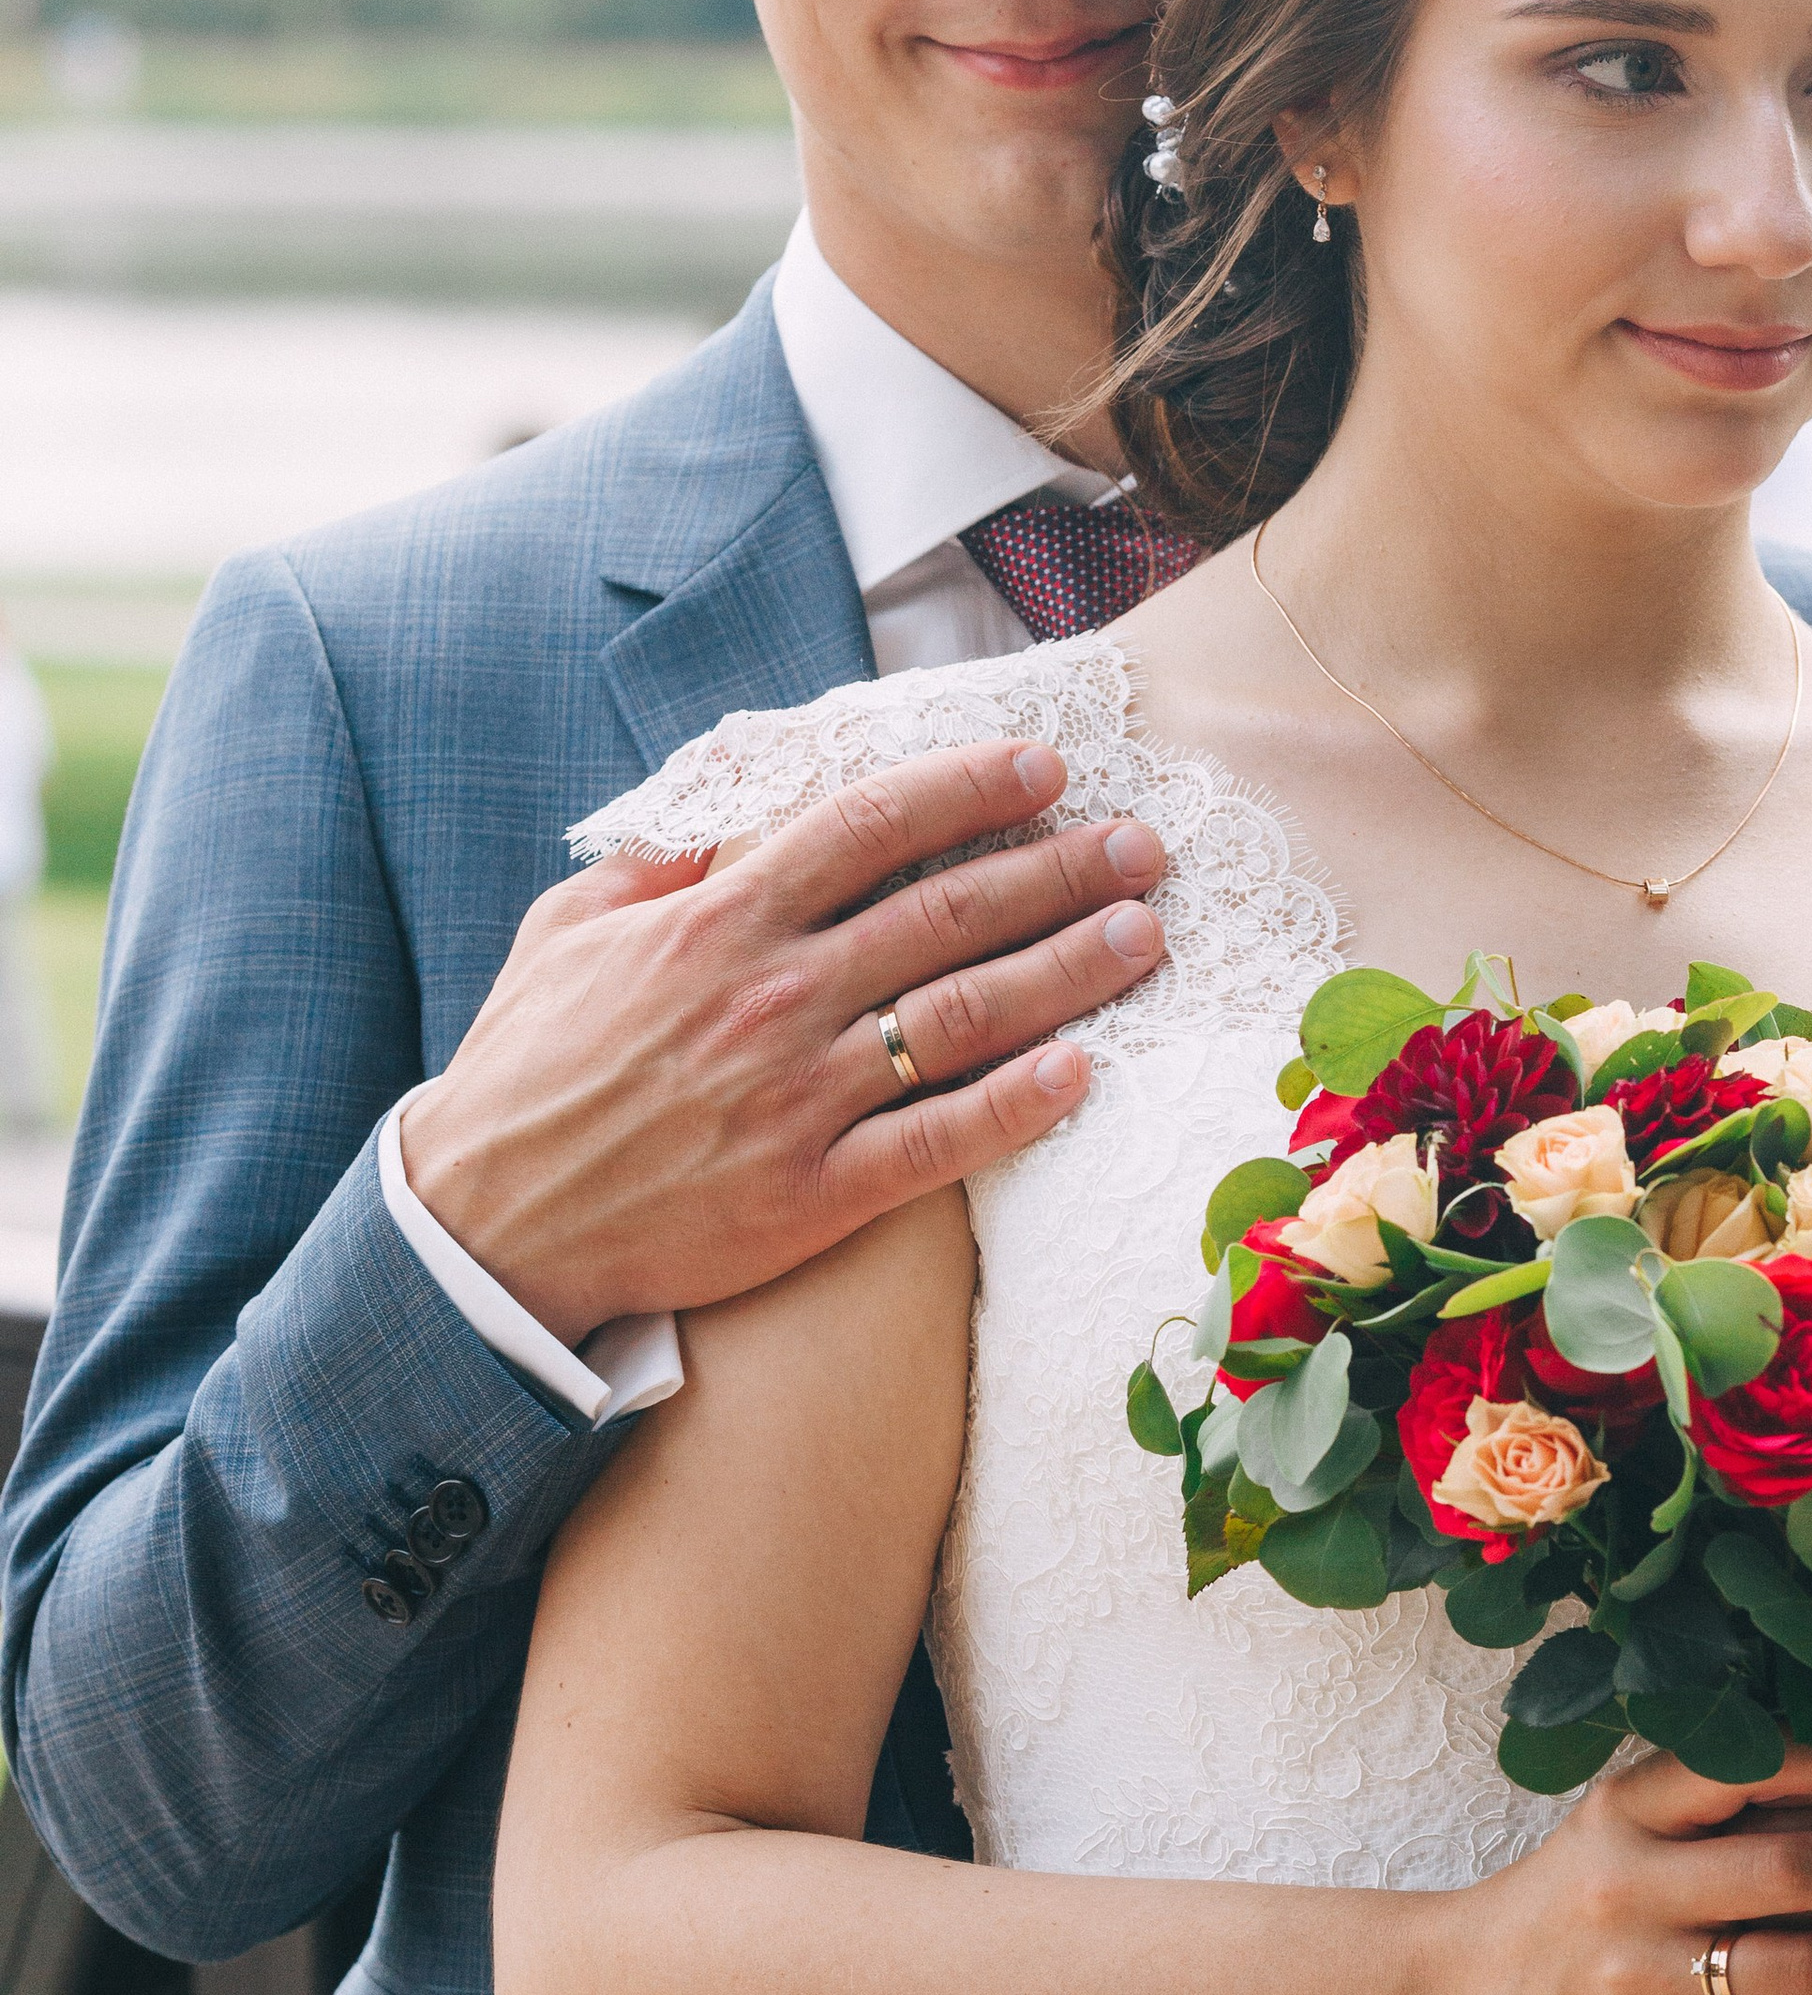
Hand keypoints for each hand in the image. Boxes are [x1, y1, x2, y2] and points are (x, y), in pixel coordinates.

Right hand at [403, 739, 1164, 1342]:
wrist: (485, 1228)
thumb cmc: (528, 1070)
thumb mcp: (569, 931)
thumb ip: (659, 866)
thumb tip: (732, 816)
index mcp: (719, 921)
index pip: (870, 826)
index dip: (966, 787)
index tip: (1044, 767)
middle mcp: (772, 997)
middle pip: (947, 913)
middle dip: (1059, 870)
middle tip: (1142, 847)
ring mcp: (797, 1097)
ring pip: (963, 1018)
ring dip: (1067, 969)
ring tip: (1144, 935)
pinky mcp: (810, 1194)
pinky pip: (936, 1144)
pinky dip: (1016, 1106)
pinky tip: (1084, 1071)